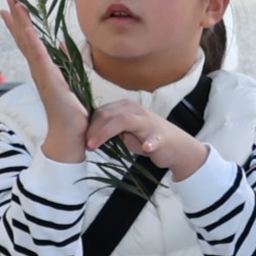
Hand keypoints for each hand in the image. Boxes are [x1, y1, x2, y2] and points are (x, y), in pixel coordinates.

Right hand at [0, 0, 90, 160]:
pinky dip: (31, 41)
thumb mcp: (70, 78)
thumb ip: (63, 60)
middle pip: (23, 38)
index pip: (29, 41)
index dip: (21, 23)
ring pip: (28, 43)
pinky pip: (38, 56)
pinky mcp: (49, 79)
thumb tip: (60, 44)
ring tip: (12, 5)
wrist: (69, 134)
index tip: (13, 6)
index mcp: (43, 68)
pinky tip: (26, 28)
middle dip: (16, 18)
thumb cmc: (70, 110)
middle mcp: (38, 69)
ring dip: (20, 23)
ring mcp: (41, 74)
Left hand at [86, 101, 206, 180]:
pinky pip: (153, 138)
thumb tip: (86, 133)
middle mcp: (135, 110)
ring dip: (106, 132)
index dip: (89, 125)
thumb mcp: (123, 130)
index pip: (101, 111)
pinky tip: (146, 148)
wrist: (174, 146)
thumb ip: (107, 127)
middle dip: (94, 129)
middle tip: (85, 145)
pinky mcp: (160, 136)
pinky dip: (150, 142)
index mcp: (124, 107)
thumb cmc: (145, 137)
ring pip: (125, 120)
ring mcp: (148, 122)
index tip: (81, 139)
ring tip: (95, 145)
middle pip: (109, 114)